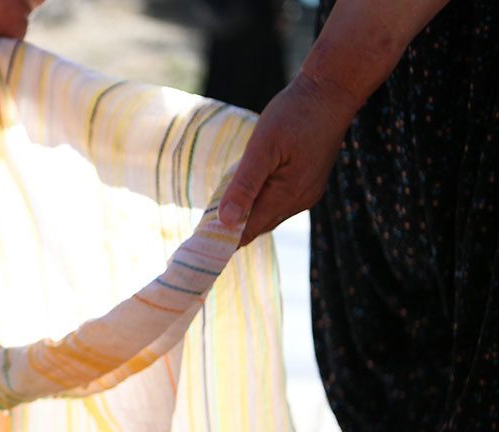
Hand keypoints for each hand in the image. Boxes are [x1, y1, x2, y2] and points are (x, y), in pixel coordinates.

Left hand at [217, 70, 360, 245]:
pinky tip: (245, 195)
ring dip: (246, 215)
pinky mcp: (309, 183)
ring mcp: (307, 193)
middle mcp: (301, 200)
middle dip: (231, 229)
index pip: (249, 230)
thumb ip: (245, 184)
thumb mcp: (262, 146)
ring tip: (215, 214)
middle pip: (259, 226)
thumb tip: (227, 220)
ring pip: (269, 215)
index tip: (198, 242)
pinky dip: (259, 203)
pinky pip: (278, 202)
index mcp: (289, 194)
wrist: (331, 92)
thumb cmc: (294, 113)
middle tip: (200, 228)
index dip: (224, 239)